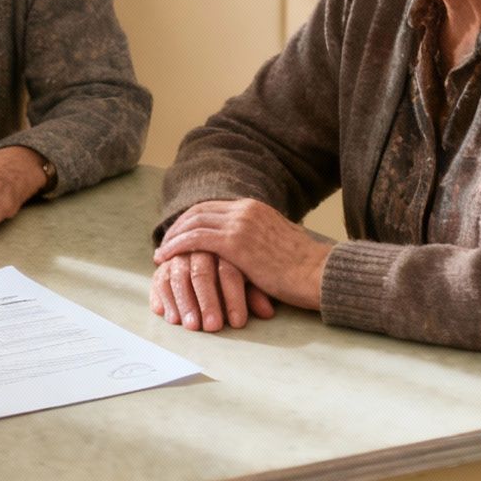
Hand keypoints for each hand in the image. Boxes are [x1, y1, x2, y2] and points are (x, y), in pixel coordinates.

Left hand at [151, 199, 333, 328]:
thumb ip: (260, 238)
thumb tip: (250, 249)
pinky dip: (176, 247)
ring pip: (193, 223)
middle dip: (177, 226)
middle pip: (199, 211)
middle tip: (164, 242)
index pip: (213, 207)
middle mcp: (245, 210)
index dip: (193, 220)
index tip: (180, 233)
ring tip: (161, 254)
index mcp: (256, 208)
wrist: (320, 273)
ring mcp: (239, 224)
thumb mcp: (280, 242)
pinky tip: (165, 258)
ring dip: (172, 238)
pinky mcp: (235, 242)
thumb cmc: (305, 267)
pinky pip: (195, 239)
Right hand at [151, 252, 274, 331]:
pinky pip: (160, 280)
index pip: (229, 270)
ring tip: (191, 327)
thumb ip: (256, 294)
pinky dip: (163, 298)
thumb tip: (267, 312)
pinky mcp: (164, 266)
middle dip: (208, 302)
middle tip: (213, 327)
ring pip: (179, 276)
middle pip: (202, 272)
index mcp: (226, 245)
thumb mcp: (250, 281)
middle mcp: (201, 247)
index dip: (234, 297)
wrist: (210, 257)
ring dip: (184, 303)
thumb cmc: (239, 272)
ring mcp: (180, 254)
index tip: (238, 322)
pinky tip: (169, 317)